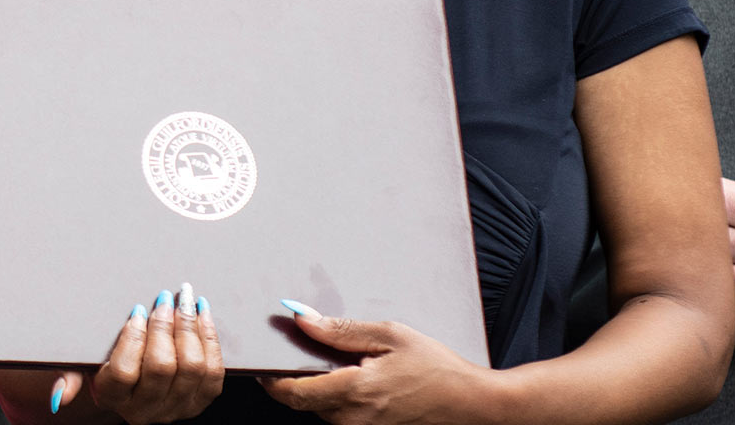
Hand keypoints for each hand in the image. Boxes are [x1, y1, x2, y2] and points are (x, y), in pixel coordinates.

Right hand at [49, 286, 221, 422]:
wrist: (134, 383)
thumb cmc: (104, 363)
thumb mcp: (82, 365)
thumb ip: (69, 375)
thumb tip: (59, 397)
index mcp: (112, 397)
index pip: (123, 371)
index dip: (133, 338)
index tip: (137, 311)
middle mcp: (145, 410)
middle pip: (161, 368)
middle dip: (165, 327)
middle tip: (164, 299)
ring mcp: (175, 407)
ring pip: (192, 368)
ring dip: (190, 328)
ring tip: (185, 300)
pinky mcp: (200, 400)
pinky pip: (213, 372)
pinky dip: (209, 339)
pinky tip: (202, 314)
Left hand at [258, 302, 493, 424]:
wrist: (469, 402)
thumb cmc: (435, 367)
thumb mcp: (389, 335)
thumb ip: (341, 330)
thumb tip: (302, 320)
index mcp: (355, 391)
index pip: (293, 392)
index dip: (271, 377)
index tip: (265, 359)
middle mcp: (353, 418)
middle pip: (303, 400)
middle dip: (295, 376)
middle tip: (304, 348)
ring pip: (321, 408)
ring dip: (319, 385)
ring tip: (342, 360)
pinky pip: (340, 414)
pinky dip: (337, 395)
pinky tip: (357, 376)